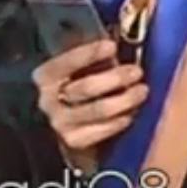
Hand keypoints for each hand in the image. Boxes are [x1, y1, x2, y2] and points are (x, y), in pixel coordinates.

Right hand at [33, 40, 147, 150]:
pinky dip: (119, 121)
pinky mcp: (74, 140)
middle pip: (86, 88)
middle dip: (115, 78)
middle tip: (136, 71)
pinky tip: (130, 113)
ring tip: (141, 91)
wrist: (59, 122)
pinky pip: (101, 131)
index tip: (111, 47)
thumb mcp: (73, 68)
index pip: (67, 62)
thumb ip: (89, 59)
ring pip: (98, 110)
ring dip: (124, 99)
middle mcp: (48, 100)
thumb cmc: (73, 85)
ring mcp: (60, 123)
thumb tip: (114, 50)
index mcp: (45, 76)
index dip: (90, 54)